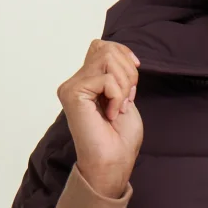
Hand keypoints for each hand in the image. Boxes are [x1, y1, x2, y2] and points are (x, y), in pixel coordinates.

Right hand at [56, 39, 143, 197]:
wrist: (114, 161)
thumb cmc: (120, 137)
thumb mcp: (125, 95)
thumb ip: (117, 73)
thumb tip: (117, 52)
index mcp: (86, 81)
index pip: (101, 46)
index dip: (123, 54)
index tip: (135, 75)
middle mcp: (75, 82)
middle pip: (106, 49)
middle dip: (128, 72)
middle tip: (127, 99)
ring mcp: (72, 87)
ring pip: (107, 58)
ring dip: (124, 84)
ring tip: (120, 106)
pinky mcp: (73, 94)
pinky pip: (107, 79)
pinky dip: (118, 97)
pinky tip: (112, 114)